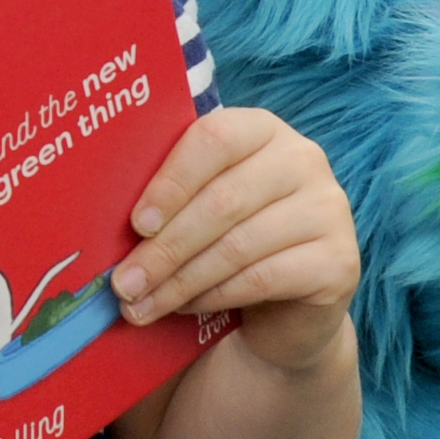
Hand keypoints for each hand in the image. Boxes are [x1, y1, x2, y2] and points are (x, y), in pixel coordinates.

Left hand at [113, 106, 357, 374]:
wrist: (284, 307)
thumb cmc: (225, 240)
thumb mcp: (199, 208)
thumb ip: (169, 197)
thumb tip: (99, 215)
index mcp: (262, 129)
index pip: (215, 138)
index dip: (171, 181)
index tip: (136, 224)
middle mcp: (304, 160)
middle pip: (223, 200)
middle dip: (164, 247)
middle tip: (122, 283)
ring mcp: (330, 210)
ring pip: (239, 245)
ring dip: (180, 280)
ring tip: (139, 305)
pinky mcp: (340, 261)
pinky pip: (264, 278)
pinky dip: (215, 296)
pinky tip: (184, 308)